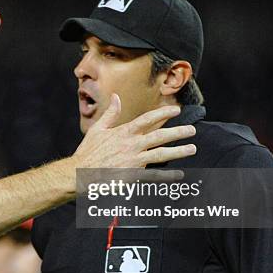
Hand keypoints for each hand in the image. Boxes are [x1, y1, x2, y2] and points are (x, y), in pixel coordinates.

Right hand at [73, 94, 195, 168]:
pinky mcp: (132, 175)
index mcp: (123, 132)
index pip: (147, 119)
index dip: (163, 113)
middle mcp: (131, 144)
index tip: (176, 110)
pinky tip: (179, 174)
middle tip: (192, 130)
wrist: (80, 173)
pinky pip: (153, 175)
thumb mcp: (97, 129)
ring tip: (192, 148)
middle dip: (178, 132)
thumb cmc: (87, 152)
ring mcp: (133, 160)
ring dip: (178, 151)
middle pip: (159, 136)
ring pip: (160, 154)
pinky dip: (167, 175)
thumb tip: (116, 97)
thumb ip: (111, 113)